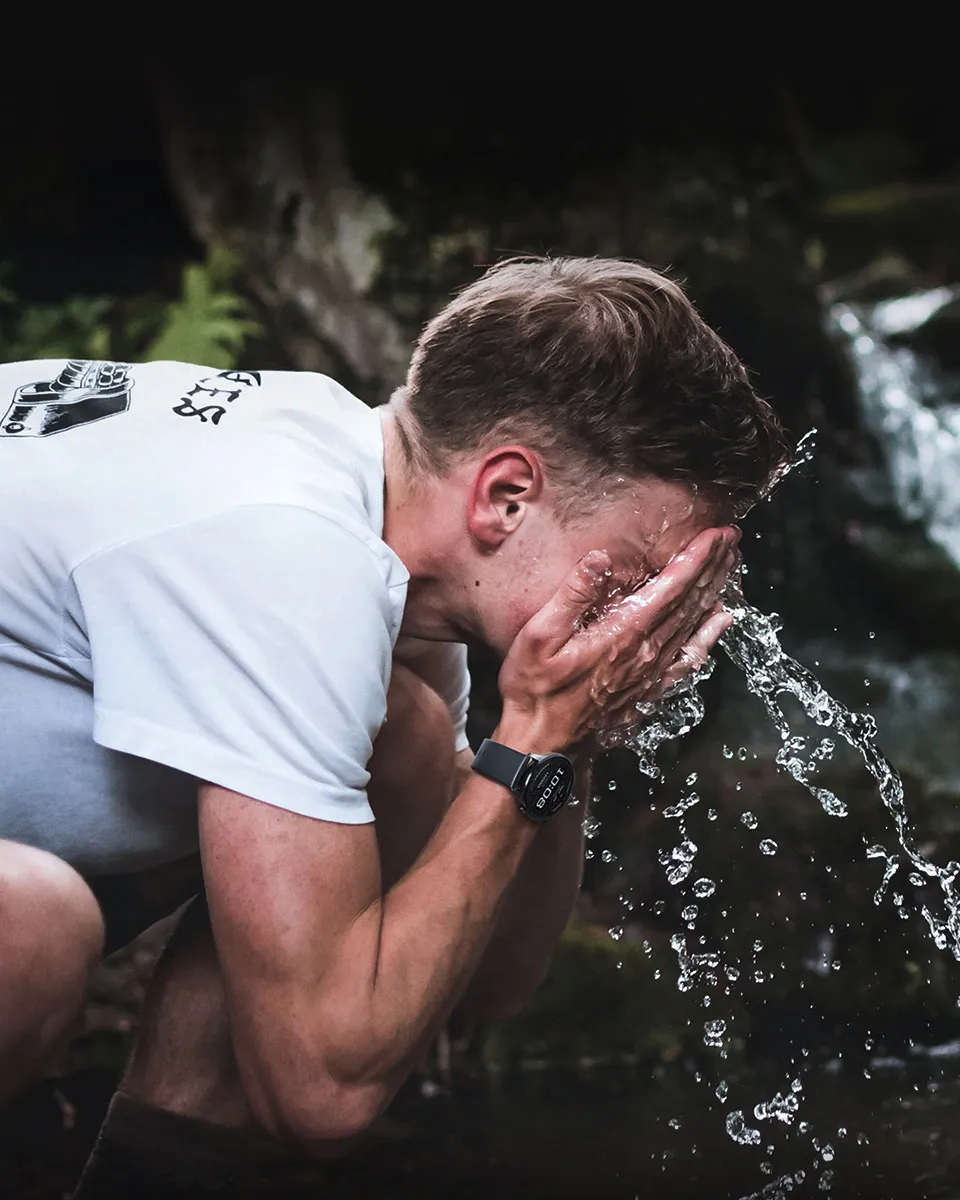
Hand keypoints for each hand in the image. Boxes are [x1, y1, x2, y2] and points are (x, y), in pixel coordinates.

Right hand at [497, 527, 738, 752]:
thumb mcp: (539, 636)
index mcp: (624, 634)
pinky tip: (720, 622)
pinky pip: (689, 659)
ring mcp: (651, 675)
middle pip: (691, 603)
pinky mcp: (649, 692)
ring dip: (714, 592)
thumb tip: (601, 558)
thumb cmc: (533, 690)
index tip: (718, 534)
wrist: (540, 746)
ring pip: (694, 625)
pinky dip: (709, 637)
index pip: (672, 588)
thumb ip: (573, 595)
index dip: (697, 558)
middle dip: (713, 567)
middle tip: (733, 538)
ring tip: (731, 566)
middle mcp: (646, 654)